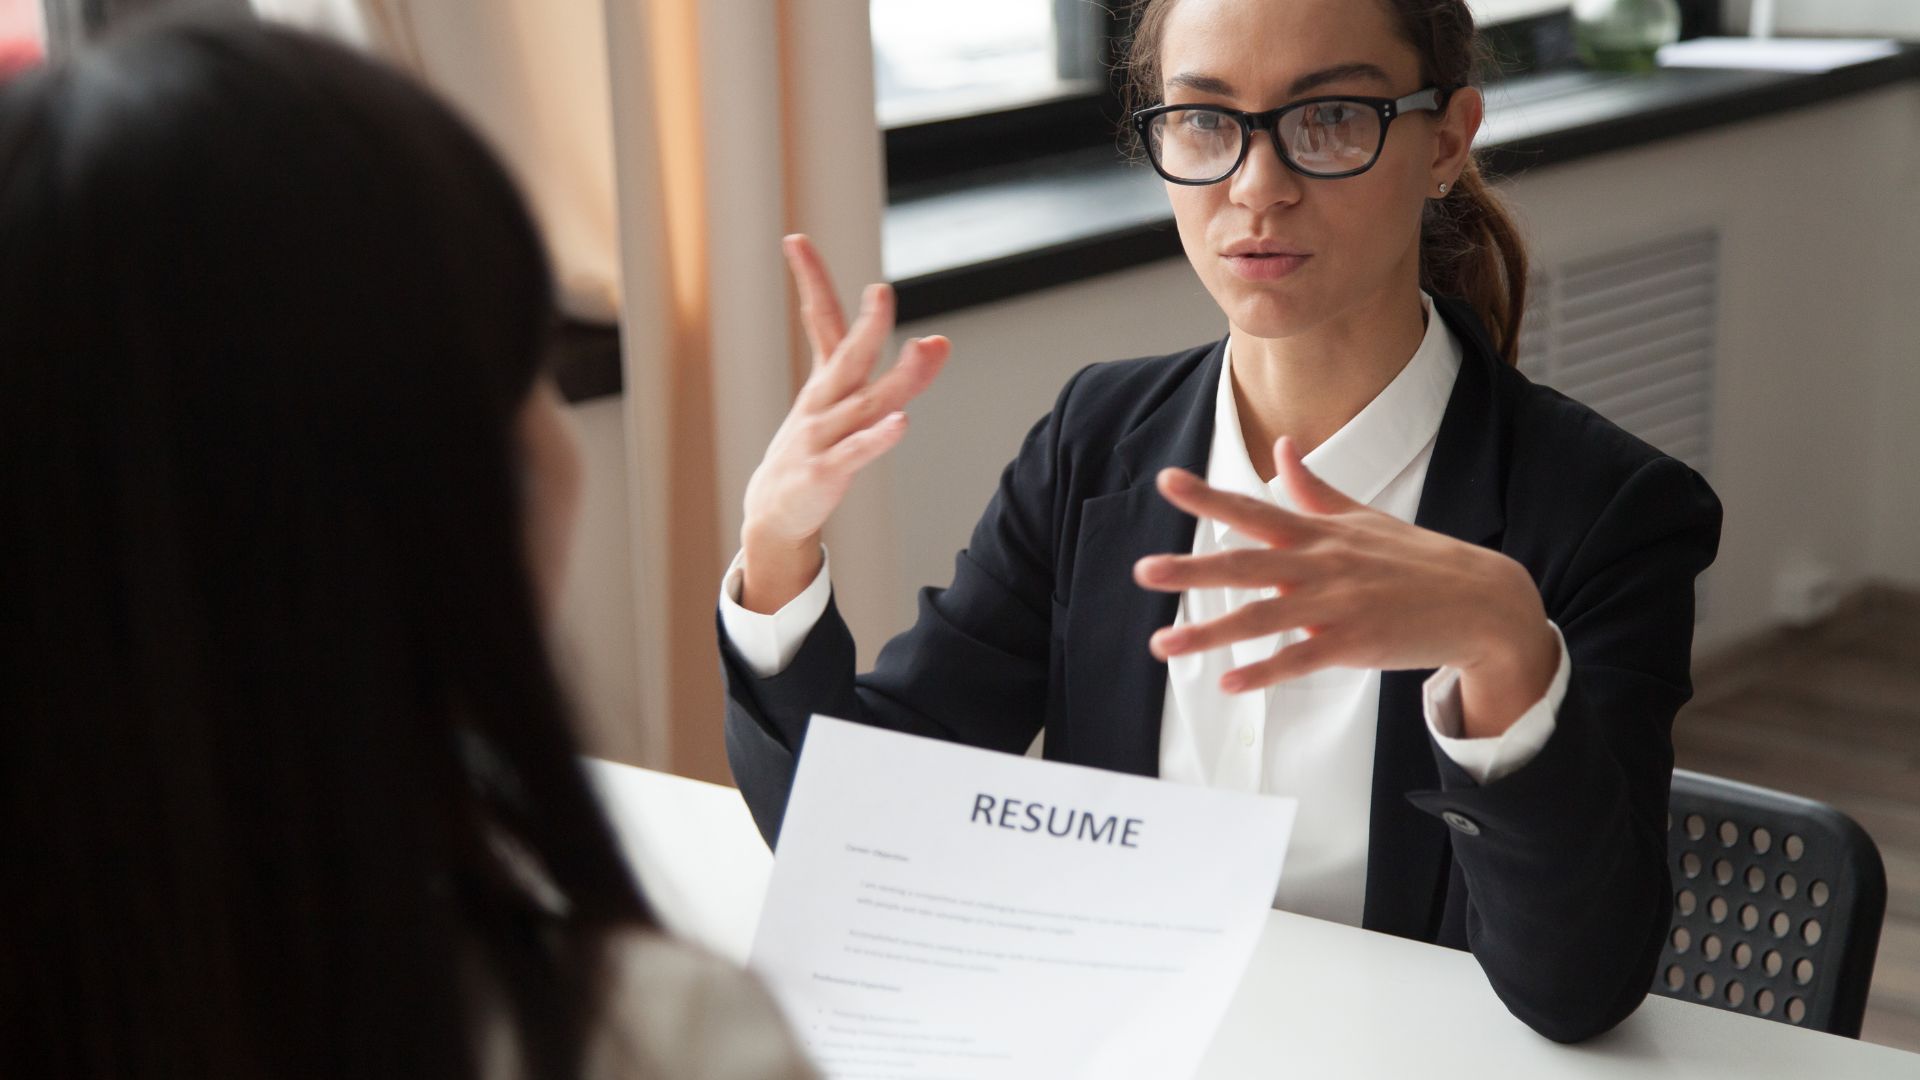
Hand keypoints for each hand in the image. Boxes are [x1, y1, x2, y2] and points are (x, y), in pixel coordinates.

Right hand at [738, 235, 949, 612]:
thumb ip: (891, 374)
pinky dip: (878, 438)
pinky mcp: (825, 472)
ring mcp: (821, 437)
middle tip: (881, 292)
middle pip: (848, 356)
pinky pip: (856, 452)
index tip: (794, 239)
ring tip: (925, 349)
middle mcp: (822, 403)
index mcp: (824, 382)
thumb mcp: (844, 406)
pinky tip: (902, 423)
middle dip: (868, 325)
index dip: (809, 280)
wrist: (774, 512)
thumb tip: (936, 341)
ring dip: (896, 377)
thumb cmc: (814, 451)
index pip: (818, 321)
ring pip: (864, 403)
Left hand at [1132, 436, 1558, 736]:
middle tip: (1143, 571)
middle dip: (1192, 568)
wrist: (1480, 601)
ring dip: (1210, 632)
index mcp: (1319, 533)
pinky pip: (1300, 660)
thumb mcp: (1363, 517)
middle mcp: (1321, 565)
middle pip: (1246, 564)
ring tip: (1162, 644)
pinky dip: (1263, 672)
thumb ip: (1313, 489)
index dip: (1208, 496)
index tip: (1166, 482)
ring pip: (1262, 617)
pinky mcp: (1354, 644)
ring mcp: (1337, 606)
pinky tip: (1228, 683)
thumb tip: (1283, 447)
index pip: (1253, 509)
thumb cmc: (1417, 558)